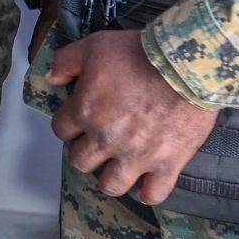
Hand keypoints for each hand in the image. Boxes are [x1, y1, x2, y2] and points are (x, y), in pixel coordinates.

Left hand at [49, 29, 220, 203]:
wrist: (187, 65)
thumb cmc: (139, 53)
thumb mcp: (94, 45)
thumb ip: (65, 62)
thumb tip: (51, 80)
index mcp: (84, 112)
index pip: (61, 130)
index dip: (68, 124)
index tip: (80, 118)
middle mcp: (106, 139)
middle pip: (81, 162)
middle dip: (85, 152)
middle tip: (98, 141)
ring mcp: (137, 156)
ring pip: (111, 185)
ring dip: (110, 176)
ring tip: (118, 164)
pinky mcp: (168, 164)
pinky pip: (153, 193)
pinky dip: (148, 192)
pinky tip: (145, 182)